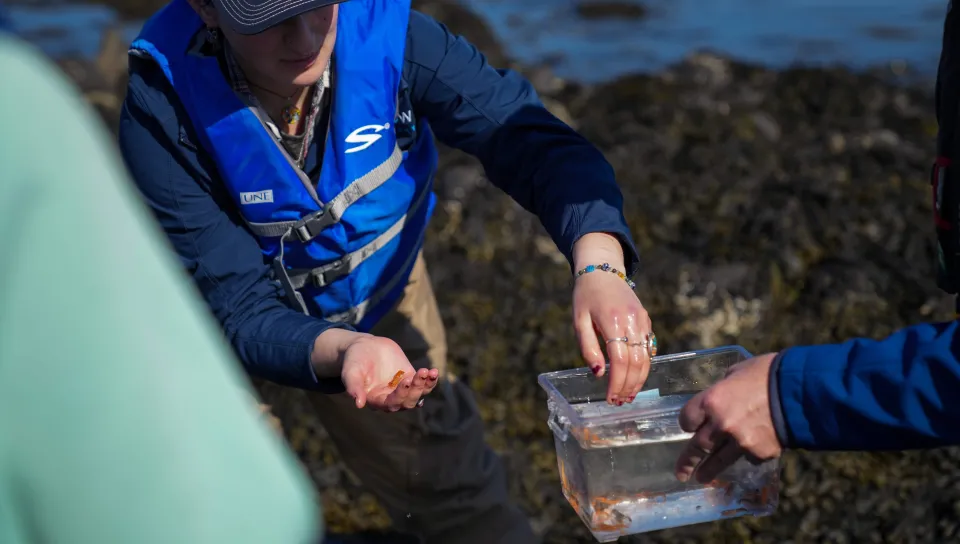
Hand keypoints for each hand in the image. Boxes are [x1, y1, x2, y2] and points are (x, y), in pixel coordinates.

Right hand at [312, 329, 438, 411]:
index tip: (406, 380)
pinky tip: (433, 372)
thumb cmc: (354, 361)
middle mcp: (391, 398)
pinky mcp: (411, 378)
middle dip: (415, 390)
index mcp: (376, 401)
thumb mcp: (350, 372)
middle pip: (407, 402)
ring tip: (428, 372)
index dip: (400, 395)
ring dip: (425, 386)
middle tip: (419, 374)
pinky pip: (424, 384)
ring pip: (418, 394)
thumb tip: (359, 404)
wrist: (365, 347)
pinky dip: (430, 380)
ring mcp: (403, 389)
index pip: (391, 404)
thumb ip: (353, 387)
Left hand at [571, 232, 652, 404]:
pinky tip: (635, 378)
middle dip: (629, 386)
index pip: (620, 360)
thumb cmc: (585, 297)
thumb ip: (588, 347)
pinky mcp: (646, 320)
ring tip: (629, 395)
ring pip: (646, 358)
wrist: (601, 270)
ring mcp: (642, 320)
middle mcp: (632, 321)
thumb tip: (599, 373)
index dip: (617, 383)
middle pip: (636, 362)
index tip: (610, 398)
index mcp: (612, 321)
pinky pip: (648, 347)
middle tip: (620, 401)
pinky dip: (644, 365)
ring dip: (639, 380)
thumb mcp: (579, 321)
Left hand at [674, 352, 782, 483]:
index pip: (687, 419)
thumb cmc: (768, 373)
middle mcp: (721, 424)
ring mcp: (739, 441)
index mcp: (712, 400)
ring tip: (700, 479)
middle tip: (681, 473)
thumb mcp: (738, 372)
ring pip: (718, 460)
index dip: (689, 423)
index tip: (690, 427)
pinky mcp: (758, 452)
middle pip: (698, 445)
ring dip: (708, 470)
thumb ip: (724, 388)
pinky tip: (748, 454)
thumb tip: (721, 395)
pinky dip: (746, 455)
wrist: (801, 391)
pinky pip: (747, 456)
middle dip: (688, 460)